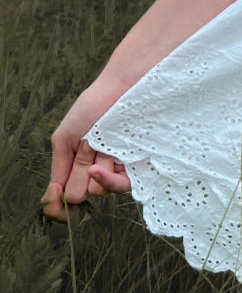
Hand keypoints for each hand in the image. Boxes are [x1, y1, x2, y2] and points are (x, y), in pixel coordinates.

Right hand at [42, 76, 133, 221]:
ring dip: (93, 170)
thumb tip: (54, 196)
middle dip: (77, 176)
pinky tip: (97, 167)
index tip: (54, 200)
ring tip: (96, 147)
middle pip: (80, 195)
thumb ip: (59, 168)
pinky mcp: (136, 165)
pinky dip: (106, 180)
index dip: (57, 205)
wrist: (122, 87)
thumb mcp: (65, 138)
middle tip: (85, 150)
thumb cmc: (94, 106)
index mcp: (78, 165)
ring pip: (98, 192)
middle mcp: (97, 169)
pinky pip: (120, 187)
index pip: (66, 196)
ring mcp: (117, 169)